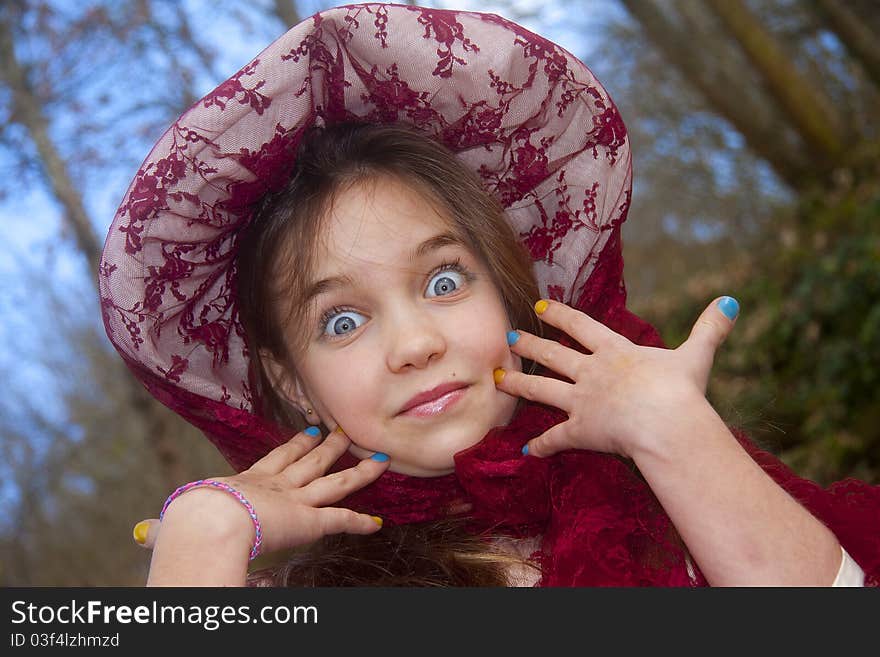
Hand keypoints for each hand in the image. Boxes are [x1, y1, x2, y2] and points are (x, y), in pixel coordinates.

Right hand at [132, 427, 388, 555]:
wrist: (206, 522)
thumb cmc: (186, 521)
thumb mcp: (176, 522)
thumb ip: (166, 528)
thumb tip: (145, 534)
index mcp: (247, 482)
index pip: (277, 459)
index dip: (295, 445)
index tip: (310, 430)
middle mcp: (277, 486)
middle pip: (310, 461)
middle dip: (329, 446)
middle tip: (343, 431)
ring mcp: (295, 501)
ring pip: (336, 483)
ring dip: (359, 472)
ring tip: (379, 459)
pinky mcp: (308, 521)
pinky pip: (341, 520)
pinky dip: (361, 522)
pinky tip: (378, 523)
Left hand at [495, 296, 738, 458]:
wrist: (665, 423)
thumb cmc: (680, 390)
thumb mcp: (696, 355)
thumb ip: (710, 329)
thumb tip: (731, 301)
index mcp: (615, 351)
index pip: (581, 326)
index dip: (559, 315)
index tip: (539, 306)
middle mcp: (591, 372)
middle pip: (552, 355)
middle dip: (528, 345)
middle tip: (508, 337)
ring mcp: (581, 401)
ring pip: (541, 389)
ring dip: (517, 384)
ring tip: (497, 378)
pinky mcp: (579, 430)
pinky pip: (554, 439)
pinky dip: (540, 445)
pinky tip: (525, 450)